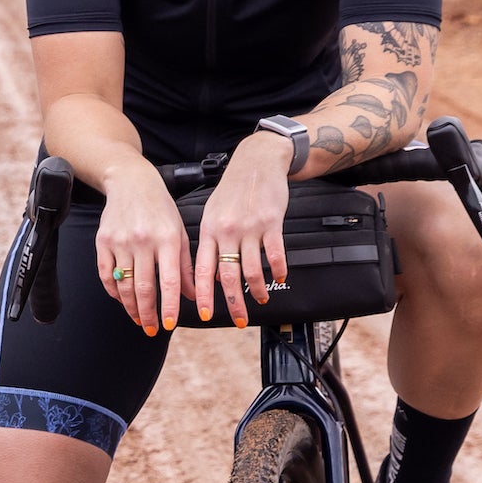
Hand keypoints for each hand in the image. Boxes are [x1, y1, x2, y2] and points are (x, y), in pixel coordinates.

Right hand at [95, 160, 195, 335]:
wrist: (130, 182)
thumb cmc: (160, 208)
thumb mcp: (180, 232)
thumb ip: (186, 265)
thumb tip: (193, 295)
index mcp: (167, 239)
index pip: (168, 281)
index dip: (168, 306)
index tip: (169, 325)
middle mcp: (143, 241)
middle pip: (142, 287)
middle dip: (148, 314)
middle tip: (152, 329)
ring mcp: (120, 241)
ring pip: (123, 284)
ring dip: (130, 307)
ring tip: (139, 319)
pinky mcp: (103, 240)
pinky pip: (105, 274)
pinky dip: (113, 291)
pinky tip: (121, 299)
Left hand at [195, 132, 291, 328]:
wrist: (256, 161)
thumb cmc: (233, 190)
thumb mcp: (213, 213)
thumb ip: (210, 243)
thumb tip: (212, 275)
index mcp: (209, 230)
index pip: (202, 269)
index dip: (203, 294)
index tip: (204, 314)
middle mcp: (227, 231)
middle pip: (228, 275)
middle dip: (233, 303)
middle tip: (239, 321)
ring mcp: (249, 227)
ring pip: (252, 269)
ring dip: (258, 290)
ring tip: (261, 300)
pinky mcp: (271, 223)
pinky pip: (275, 254)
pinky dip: (278, 270)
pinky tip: (279, 277)